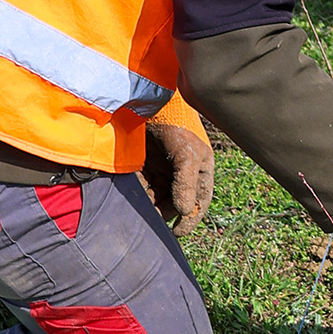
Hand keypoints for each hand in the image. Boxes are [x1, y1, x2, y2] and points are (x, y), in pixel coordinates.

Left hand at [142, 114, 213, 235]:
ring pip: (157, 197)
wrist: (147, 100)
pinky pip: (143, 187)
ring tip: (141, 204)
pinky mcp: (145, 165)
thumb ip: (186, 183)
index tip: (177, 232)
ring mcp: (163, 169)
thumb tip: (185, 211)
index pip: (199, 201)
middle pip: (176, 202)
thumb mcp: (187, 154)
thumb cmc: (176, 124)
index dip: (190, 219)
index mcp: (200, 169)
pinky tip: (133, 191)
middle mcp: (183, 172)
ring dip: (150, 204)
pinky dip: (138, 193)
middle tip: (152, 218)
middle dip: (165, 211)